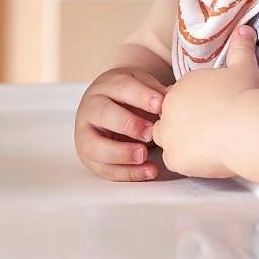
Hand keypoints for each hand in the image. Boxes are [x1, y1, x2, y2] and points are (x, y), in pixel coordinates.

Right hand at [75, 66, 167, 181]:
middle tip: (150, 133)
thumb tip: (173, 96)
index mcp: (106, 86)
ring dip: (121, 153)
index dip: (141, 96)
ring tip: (144, 155)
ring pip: (95, 146)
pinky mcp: (89, 157)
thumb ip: (155, 92)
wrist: (107, 104)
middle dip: (128, 124)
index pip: (121, 88)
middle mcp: (91, 108)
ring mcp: (85, 134)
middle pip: (103, 114)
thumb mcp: (140, 86)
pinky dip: (128, 173)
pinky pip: (105, 169)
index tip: (160, 105)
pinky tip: (149, 170)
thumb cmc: (128, 96)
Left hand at [153, 26, 258, 178]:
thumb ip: (241, 48)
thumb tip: (245, 28)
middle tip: (206, 131)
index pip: (177, 97)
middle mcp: (169, 108)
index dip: (191, 106)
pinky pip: (174, 162)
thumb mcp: (244, 67)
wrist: (246, 126)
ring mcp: (169, 134)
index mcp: (181, 86)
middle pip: (168, 118)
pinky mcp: (174, 157)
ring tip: (205, 146)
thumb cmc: (245, 94)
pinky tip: (205, 159)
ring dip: (181, 143)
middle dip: (181, 124)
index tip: (208, 112)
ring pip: (167, 140)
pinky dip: (186, 162)